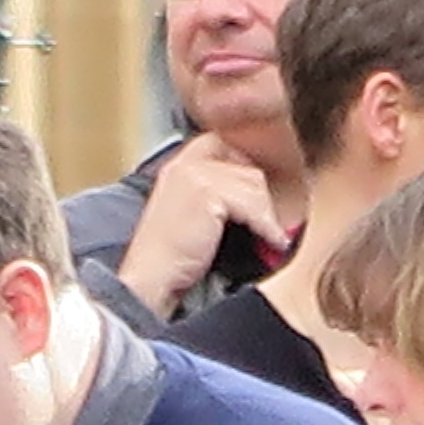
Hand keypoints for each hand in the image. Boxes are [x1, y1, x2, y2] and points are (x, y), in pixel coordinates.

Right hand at [113, 135, 288, 316]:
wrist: (151, 277)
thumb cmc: (168, 257)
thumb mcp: (187, 214)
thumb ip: (210, 196)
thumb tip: (252, 196)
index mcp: (177, 166)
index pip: (222, 147)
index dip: (244, 169)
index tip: (255, 196)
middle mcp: (185, 164)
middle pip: (245, 167)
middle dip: (261, 197)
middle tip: (267, 222)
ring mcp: (195, 175)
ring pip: (254, 185)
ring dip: (267, 215)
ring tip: (271, 236)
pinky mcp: (207, 193)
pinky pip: (253, 205)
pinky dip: (268, 226)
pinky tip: (272, 241)